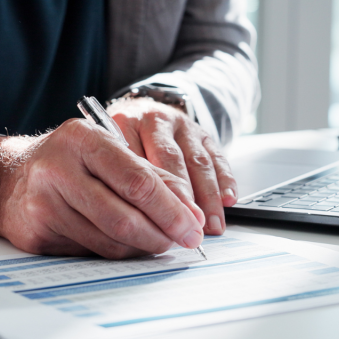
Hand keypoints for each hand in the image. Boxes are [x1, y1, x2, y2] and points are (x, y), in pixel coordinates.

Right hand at [0, 119, 206, 258]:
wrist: (8, 180)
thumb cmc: (69, 163)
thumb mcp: (107, 152)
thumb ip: (150, 176)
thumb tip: (191, 213)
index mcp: (83, 139)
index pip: (138, 180)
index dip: (173, 209)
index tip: (194, 226)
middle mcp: (59, 167)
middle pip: (125, 215)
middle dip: (162, 234)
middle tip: (184, 242)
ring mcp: (44, 202)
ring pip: (109, 239)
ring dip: (142, 247)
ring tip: (158, 242)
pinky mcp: (37, 232)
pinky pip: (90, 252)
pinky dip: (116, 252)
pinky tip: (126, 244)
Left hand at [106, 97, 237, 235]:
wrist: (143, 112)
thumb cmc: (121, 142)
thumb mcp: (109, 153)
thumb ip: (119, 177)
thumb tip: (133, 219)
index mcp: (126, 125)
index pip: (138, 161)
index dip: (149, 194)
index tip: (156, 223)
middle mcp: (156, 122)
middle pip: (171, 160)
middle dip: (183, 197)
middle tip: (189, 226)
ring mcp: (183, 126)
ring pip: (198, 161)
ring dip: (208, 196)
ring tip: (211, 225)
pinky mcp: (204, 133)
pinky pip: (218, 156)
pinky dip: (226, 180)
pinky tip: (229, 201)